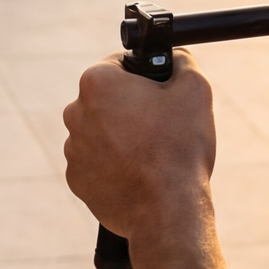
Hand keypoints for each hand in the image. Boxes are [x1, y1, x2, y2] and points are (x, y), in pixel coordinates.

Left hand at [63, 48, 215, 248]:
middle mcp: (75, 113)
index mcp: (97, 83)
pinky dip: (114, 165)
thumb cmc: (180, 148)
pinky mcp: (76, 180)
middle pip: (107, 99)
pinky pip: (96, 162)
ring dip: (121, 137)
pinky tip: (138, 174)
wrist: (167, 211)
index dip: (144, 77)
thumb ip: (182, 61)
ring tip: (151, 154)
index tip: (160, 94)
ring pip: (101, 131)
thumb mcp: (195, 89)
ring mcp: (73, 149)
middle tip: (160, 126)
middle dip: (131, 107)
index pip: (119, 64)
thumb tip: (176, 57)